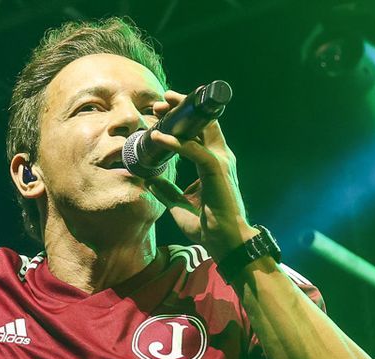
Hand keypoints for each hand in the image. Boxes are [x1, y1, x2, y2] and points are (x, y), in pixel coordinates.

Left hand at [140, 91, 255, 256]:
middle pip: (202, 123)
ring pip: (200, 130)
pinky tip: (159, 136)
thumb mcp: (179, 205)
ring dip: (179, 117)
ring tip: (160, 107)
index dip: (184, 118)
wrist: (225, 242)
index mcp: (213, 162)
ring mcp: (221, 162)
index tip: (164, 110)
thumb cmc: (208, 226)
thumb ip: (166, 190)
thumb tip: (149, 180)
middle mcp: (220, 157)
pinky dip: (176, 142)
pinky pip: (194, 151)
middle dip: (183, 108)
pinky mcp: (217, 171)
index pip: (200, 132)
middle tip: (161, 99)